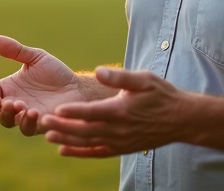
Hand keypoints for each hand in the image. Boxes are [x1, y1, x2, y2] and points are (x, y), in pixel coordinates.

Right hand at [0, 35, 83, 135]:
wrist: (77, 88)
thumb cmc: (55, 74)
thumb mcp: (36, 58)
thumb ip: (16, 51)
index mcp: (7, 88)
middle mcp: (12, 103)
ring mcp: (24, 116)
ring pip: (7, 121)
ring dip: (7, 114)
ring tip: (16, 103)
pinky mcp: (39, 125)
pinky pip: (27, 128)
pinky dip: (26, 122)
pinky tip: (32, 112)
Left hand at [39, 67, 187, 157]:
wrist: (181, 120)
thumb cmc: (162, 95)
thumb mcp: (144, 79)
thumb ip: (120, 76)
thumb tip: (99, 71)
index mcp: (121, 110)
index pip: (93, 112)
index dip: (74, 111)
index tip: (57, 108)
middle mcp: (119, 129)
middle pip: (85, 130)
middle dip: (63, 126)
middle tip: (43, 121)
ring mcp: (120, 142)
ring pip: (88, 143)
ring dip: (67, 139)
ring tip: (47, 135)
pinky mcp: (121, 149)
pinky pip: (97, 152)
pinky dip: (79, 152)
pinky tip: (63, 149)